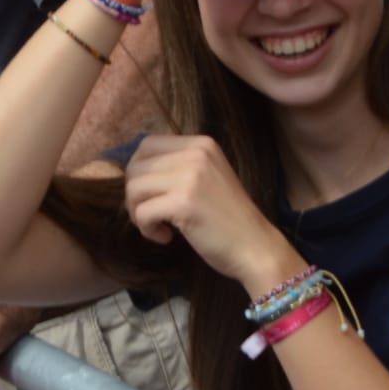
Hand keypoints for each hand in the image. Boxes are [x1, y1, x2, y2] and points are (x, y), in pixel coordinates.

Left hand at [121, 132, 293, 290]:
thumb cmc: (229, 217)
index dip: (139, 171)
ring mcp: (191, 176)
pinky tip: (165, 237)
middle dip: (134, 195)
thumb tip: (133, 171)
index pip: (147, 145)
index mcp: (201, 144)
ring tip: (158, 227)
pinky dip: (147, 229)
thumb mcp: (207, 177)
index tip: (152, 195)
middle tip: (151, 215)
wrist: (255, 245)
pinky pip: (142, 213)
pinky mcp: (184, 203)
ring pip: (134, 188)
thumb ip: (179, 166)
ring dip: (138, 213)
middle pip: (136, 167)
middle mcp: (196, 153)